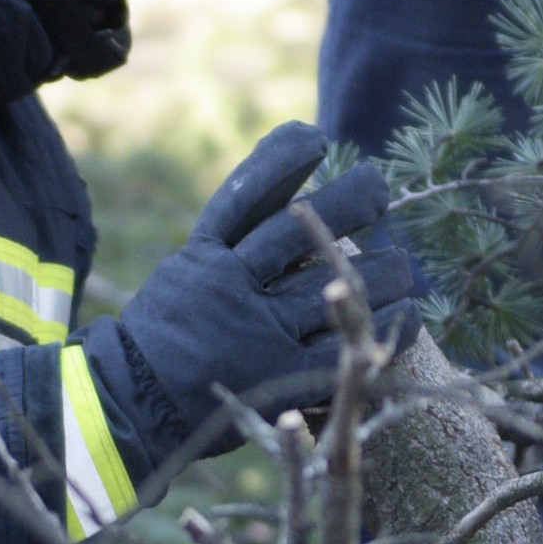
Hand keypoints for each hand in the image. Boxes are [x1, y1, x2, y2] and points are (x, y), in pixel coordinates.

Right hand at [106, 129, 425, 461]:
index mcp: (204, 255)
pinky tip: (407, 312)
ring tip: (401, 263)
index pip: (246, 194)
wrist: (135, 405)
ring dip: (382, 269)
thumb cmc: (166, 335)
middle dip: (348, 201)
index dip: (282, 160)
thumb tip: (290, 204)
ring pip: (335, 285)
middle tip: (378, 187)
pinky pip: (345, 345)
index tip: (316, 138)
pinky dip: (385, 326)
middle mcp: (233, 285)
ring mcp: (260, 330)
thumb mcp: (185, 274)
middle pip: (300, 229)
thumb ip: (229, 243)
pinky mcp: (283, 376)